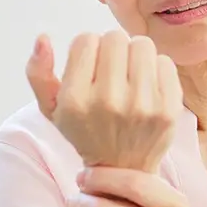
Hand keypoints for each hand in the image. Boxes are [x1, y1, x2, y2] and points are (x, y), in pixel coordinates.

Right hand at [26, 31, 182, 172]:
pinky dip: (156, 69)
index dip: (87, 48)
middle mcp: (108, 102)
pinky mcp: (169, 109)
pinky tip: (147, 86)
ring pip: (141, 45)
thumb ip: (38, 73)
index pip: (85, 39)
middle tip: (112, 69)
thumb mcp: (51, 109)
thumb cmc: (85, 131)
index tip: (90, 66)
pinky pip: (165, 62)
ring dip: (134, 55)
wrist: (122, 169)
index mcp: (75, 100)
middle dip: (111, 49)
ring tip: (130, 75)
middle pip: (115, 38)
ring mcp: (143, 106)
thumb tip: (43, 38)